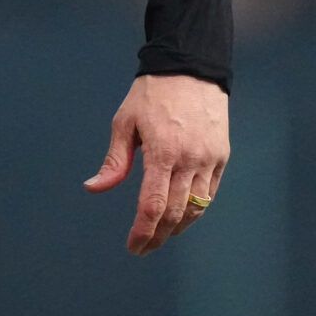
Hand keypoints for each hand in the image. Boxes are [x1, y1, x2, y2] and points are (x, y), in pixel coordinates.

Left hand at [83, 73, 228, 254]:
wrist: (190, 68)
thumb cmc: (151, 94)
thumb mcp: (125, 122)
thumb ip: (114, 161)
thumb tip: (94, 188)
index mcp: (162, 152)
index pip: (152, 205)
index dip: (143, 231)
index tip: (133, 246)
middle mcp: (189, 160)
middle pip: (175, 213)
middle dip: (158, 236)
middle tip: (143, 247)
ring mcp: (209, 159)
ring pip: (196, 208)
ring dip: (177, 227)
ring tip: (160, 235)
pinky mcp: (221, 157)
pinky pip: (209, 194)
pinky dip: (195, 210)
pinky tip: (181, 215)